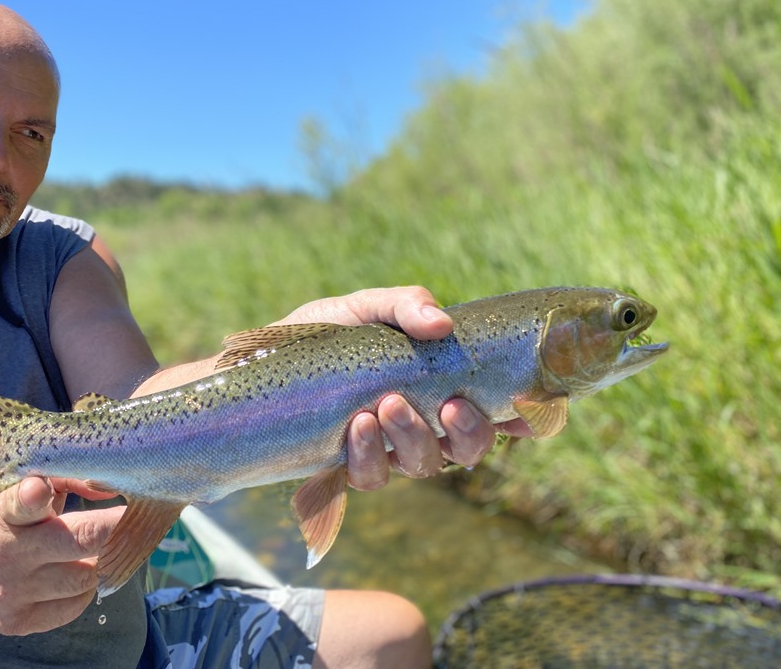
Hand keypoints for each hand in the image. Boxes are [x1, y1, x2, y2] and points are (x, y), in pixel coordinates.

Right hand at [0, 476, 121, 634]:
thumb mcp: (17, 493)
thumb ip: (64, 480)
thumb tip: (110, 487)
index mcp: (5, 513)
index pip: (21, 504)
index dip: (35, 496)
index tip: (42, 489)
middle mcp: (7, 553)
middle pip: (78, 543)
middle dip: (115, 529)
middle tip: (138, 518)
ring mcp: (12, 592)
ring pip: (86, 578)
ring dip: (101, 562)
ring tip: (96, 549)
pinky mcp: (17, 622)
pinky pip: (75, 606)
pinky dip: (84, 590)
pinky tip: (73, 574)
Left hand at [281, 286, 531, 489]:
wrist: (256, 366)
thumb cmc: (321, 336)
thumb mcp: (363, 307)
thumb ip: (404, 305)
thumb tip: (441, 324)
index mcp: (436, 385)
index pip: (494, 408)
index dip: (522, 416)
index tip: (526, 410)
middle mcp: (421, 422)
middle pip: (469, 448)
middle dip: (471, 433)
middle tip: (453, 406)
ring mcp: (387, 448)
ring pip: (425, 465)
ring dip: (416, 438)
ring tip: (389, 406)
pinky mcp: (349, 466)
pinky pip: (374, 477)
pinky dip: (371, 453)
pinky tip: (358, 425)